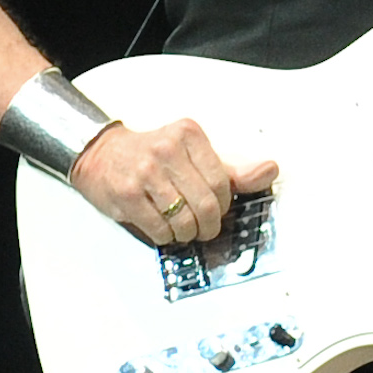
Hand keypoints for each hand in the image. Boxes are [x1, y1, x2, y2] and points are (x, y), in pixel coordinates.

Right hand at [73, 119, 278, 247]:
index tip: (218, 208)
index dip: (223, 204)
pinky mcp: (127, 194)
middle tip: (204, 228)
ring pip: (183, 220)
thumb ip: (233, 170)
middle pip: (205, 204)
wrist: (101, 153)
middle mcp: (167, 149)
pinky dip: (167, 236)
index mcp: (189, 135)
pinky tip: (164, 228)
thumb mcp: (194, 155)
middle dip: (209, 225)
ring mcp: (145, 172)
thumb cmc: (152, 155)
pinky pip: (159, 229)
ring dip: (187, 233)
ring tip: (183, 228)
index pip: (222, 182)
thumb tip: (270, 171)